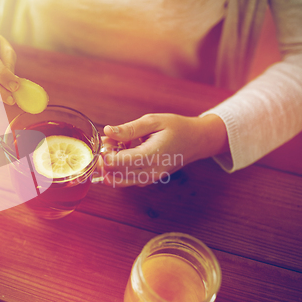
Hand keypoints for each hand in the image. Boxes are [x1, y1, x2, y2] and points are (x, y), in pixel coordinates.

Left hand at [97, 113, 228, 186]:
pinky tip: (125, 152)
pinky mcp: (148, 180)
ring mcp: (149, 179)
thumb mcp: (153, 121)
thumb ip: (129, 129)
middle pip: (114, 175)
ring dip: (110, 166)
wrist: (197, 141)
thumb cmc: (177, 128)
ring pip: (118, 181)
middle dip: (105, 159)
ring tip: (117, 146)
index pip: (118, 163)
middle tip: (109, 141)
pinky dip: (119, 169)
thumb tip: (108, 131)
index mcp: (152, 155)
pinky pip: (126, 180)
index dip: (105, 153)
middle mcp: (150, 172)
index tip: (107, 140)